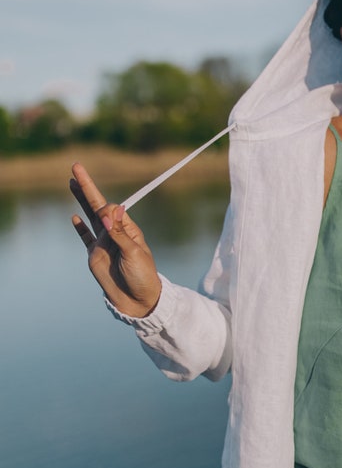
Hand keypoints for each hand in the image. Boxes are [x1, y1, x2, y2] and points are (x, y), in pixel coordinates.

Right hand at [70, 163, 161, 317]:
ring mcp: (103, 244)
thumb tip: (108, 209)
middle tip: (76, 166)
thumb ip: (119, 233)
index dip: (105, 204)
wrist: (139, 302)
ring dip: (80, 200)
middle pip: (97, 205)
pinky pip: (85, 238)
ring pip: (88, 216)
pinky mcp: (95, 257)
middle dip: (87, 187)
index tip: (104, 212)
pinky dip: (79, 228)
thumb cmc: (142, 276)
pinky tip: (74, 216)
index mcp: (127, 229)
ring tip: (72, 182)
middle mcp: (114, 233)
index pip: (113, 208)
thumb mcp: (134, 253)